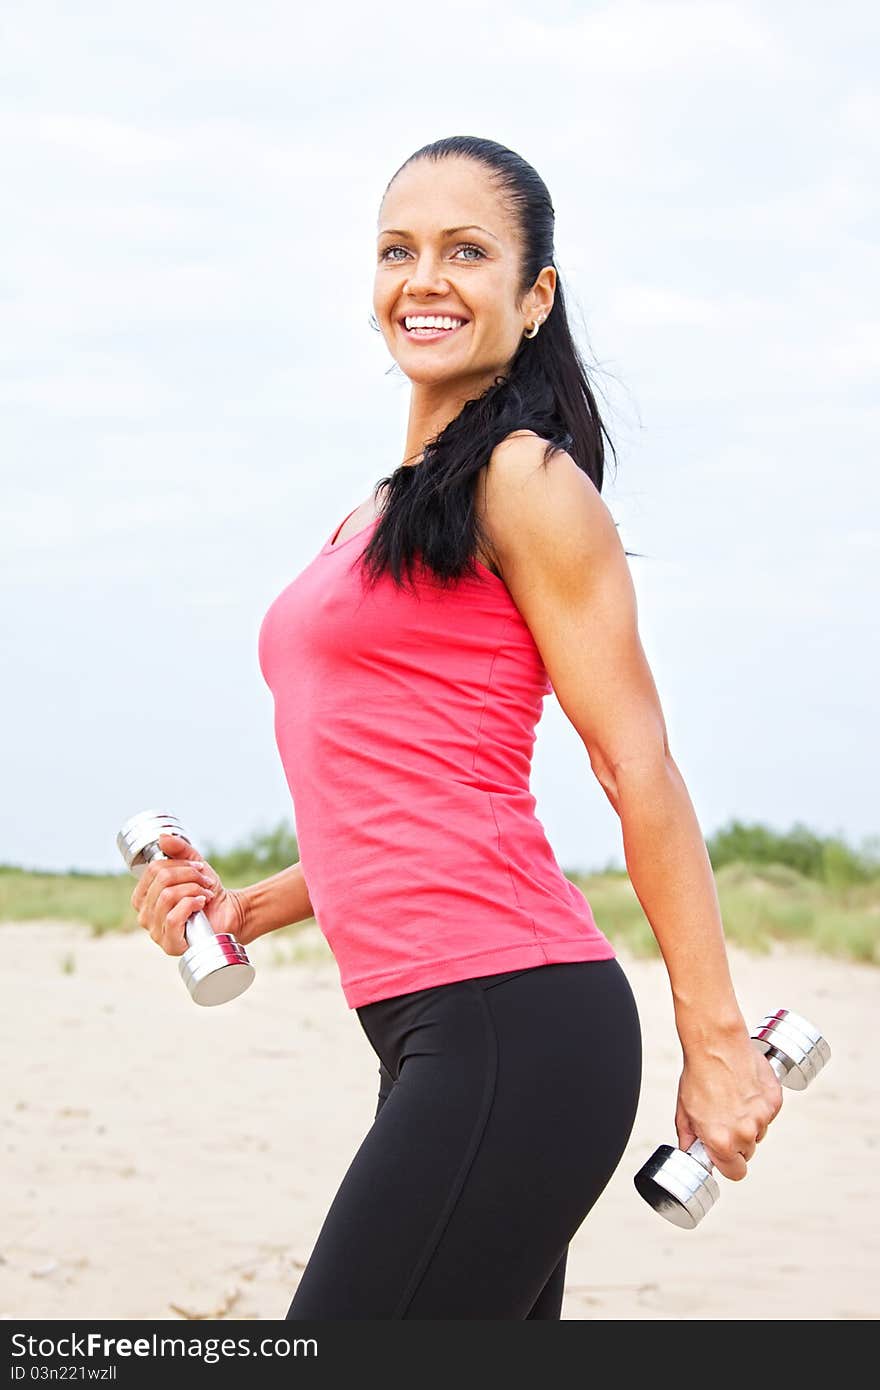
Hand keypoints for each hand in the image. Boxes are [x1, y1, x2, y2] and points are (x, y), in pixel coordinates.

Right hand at [130, 832, 247, 955]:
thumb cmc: (207, 892)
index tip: (199, 869)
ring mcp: (155, 932)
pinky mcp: (169, 944)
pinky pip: (173, 917)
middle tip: (205, 882)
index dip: (179, 865)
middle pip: (162, 881)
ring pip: (168, 896)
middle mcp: (144, 915)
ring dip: (193, 890)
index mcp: (144, 896)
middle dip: (190, 876)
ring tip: (204, 894)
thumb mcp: (195, 866)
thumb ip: (179, 850)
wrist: (229, 914)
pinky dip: (191, 904)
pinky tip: (201, 904)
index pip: (153, 870)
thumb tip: (162, 838)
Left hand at [675, 1029, 783, 1181]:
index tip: (724, 1156)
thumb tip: (690, 1152)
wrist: (716, 1043)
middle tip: (724, 1119)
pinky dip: (760, 1106)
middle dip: (737, 1141)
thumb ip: (689, 1138)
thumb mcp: (684, 1111)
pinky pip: (769, 1113)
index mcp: (722, 1141)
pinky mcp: (774, 1101)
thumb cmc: (699, 1073)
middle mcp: (745, 1133)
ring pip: (759, 1132)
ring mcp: (762, 1117)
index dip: (728, 1164)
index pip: (735, 1172)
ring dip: (749, 1123)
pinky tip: (745, 1090)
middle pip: (747, 1152)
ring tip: (733, 1100)